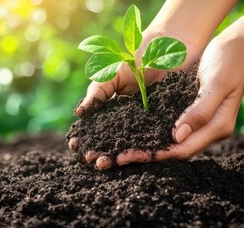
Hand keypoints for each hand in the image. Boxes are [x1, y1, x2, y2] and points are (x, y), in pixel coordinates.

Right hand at [68, 27, 202, 168]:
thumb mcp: (112, 72)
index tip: (75, 145)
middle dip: (98, 151)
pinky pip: (154, 139)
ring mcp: (146, 123)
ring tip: (104, 164)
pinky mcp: (166, 124)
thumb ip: (98, 91)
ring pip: (129, 144)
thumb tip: (79, 113)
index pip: (96, 127)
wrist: (169, 47)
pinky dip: (143, 149)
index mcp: (113, 108)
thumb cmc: (137, 57)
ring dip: (115, 155)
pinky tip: (131, 158)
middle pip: (110, 139)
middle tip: (89, 160)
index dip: (85, 136)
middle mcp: (128, 119)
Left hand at [116, 36, 243, 165]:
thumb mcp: (216, 84)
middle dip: (146, 155)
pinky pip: (171, 128)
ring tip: (121, 149)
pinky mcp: (192, 113)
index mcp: (217, 127)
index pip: (181, 150)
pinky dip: (153, 132)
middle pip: (174, 151)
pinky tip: (135, 131)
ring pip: (171, 142)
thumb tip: (178, 136)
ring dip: (148, 146)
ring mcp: (201, 123)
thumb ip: (200, 111)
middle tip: (117, 158)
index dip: (154, 155)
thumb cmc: (229, 62)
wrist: (239, 48)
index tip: (127, 156)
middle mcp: (208, 130)